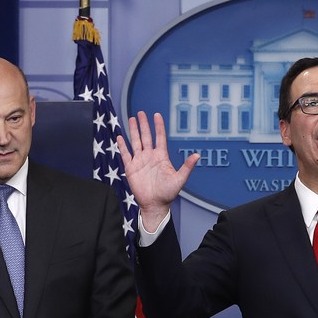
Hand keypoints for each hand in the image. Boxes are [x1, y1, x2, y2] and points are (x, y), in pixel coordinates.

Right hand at [117, 111, 200, 230]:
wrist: (155, 205)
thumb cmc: (168, 193)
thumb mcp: (179, 179)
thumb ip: (187, 167)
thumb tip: (197, 155)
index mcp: (161, 156)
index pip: (159, 137)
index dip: (158, 126)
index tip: (157, 114)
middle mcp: (150, 156)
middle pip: (146, 136)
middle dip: (143, 124)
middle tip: (141, 112)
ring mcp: (140, 161)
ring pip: (135, 142)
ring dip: (133, 130)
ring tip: (131, 119)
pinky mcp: (131, 168)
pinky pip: (126, 154)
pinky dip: (123, 146)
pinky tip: (120, 137)